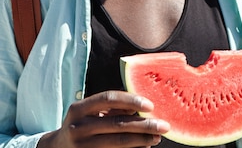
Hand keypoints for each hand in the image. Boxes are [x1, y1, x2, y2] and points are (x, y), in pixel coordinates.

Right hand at [38, 90, 169, 147]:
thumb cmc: (82, 125)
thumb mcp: (90, 112)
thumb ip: (112, 108)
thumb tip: (143, 106)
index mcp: (79, 108)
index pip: (108, 98)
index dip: (131, 100)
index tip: (151, 105)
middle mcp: (78, 127)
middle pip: (117, 124)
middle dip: (144, 125)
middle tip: (164, 125)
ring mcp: (81, 146)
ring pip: (117, 143)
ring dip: (141, 140)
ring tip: (157, 138)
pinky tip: (143, 147)